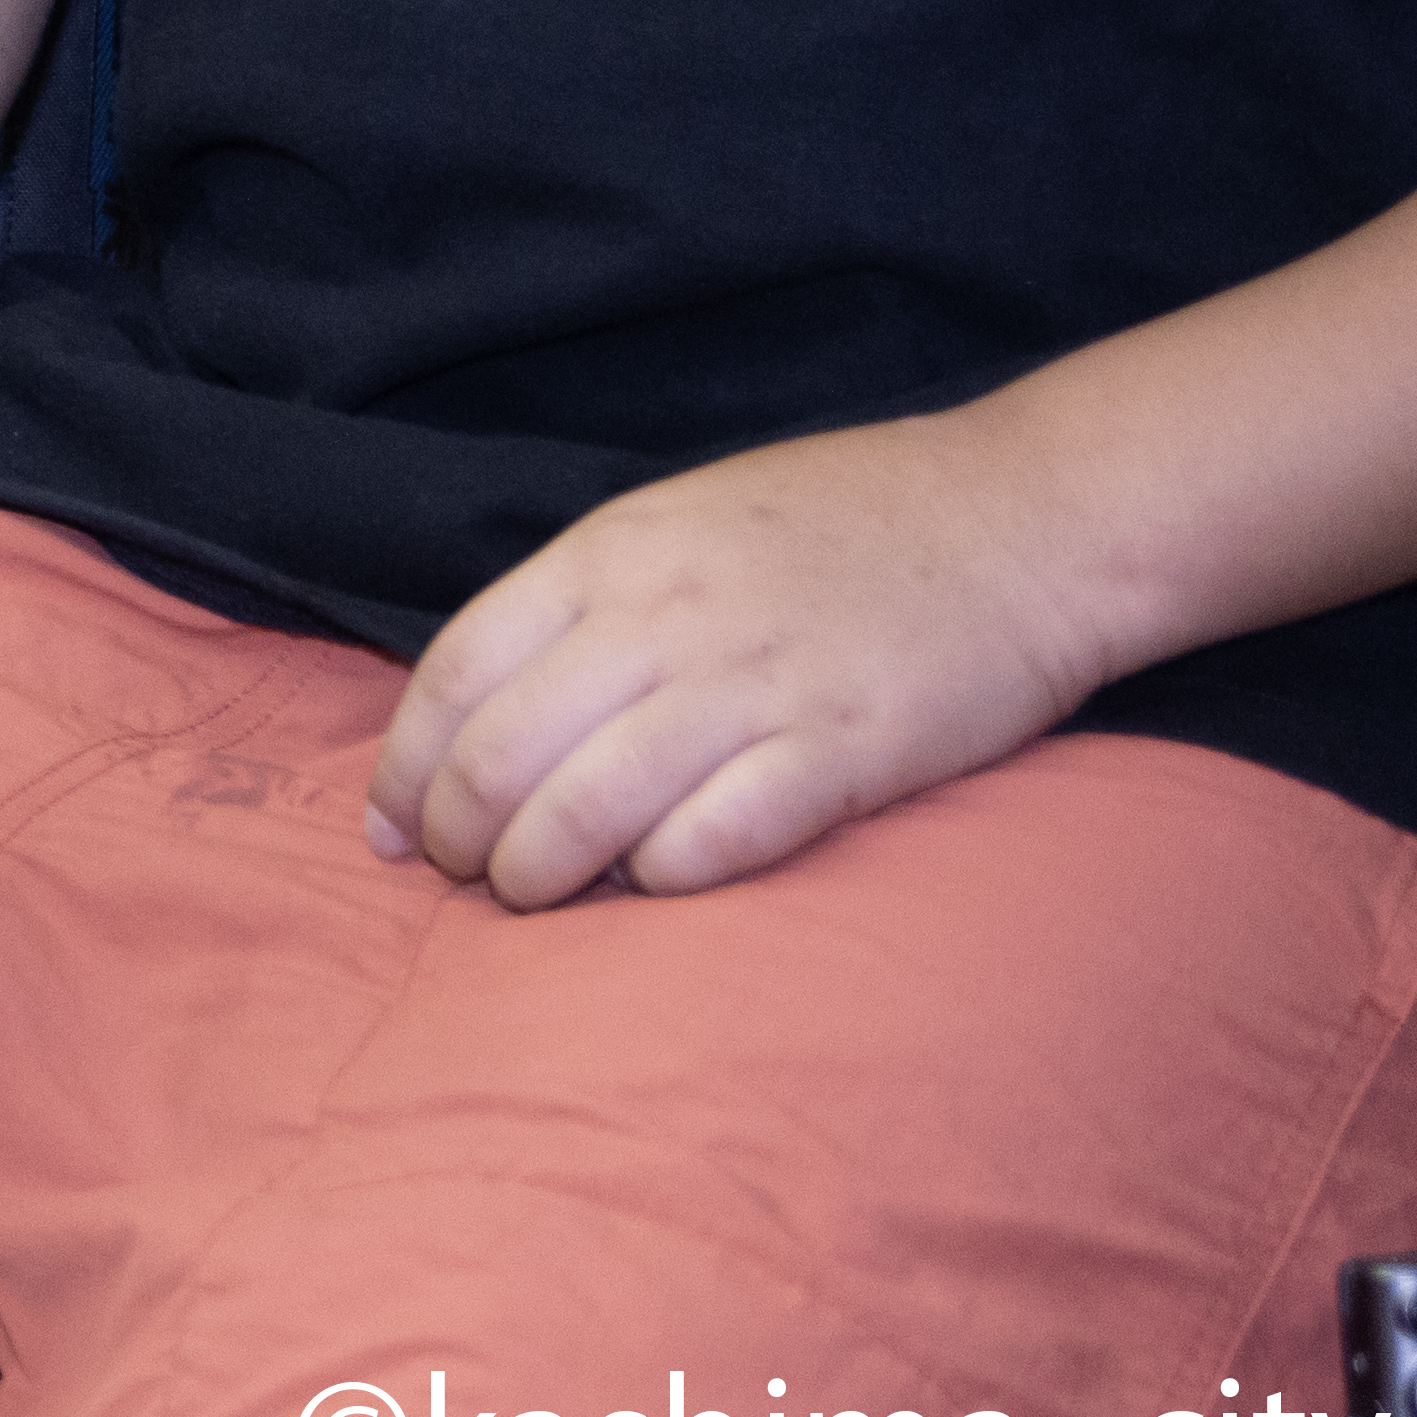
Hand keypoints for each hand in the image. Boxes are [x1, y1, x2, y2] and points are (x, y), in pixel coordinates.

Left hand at [367, 410, 1108, 905]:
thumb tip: (489, 712)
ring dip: (538, 875)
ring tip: (532, 898)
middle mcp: (662, 617)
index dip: (406, 766)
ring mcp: (753, 684)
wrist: (1025, 519)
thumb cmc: (845, 525)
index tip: (392, 827)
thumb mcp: (680, 523)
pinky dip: (659, 881)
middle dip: (459, 836)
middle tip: (464, 877)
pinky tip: (651, 887)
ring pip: (586, 809)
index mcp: (609, 553)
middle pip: (502, 752)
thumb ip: (589, 604)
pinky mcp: (842, 751)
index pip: (455, 673)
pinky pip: (710, 840)